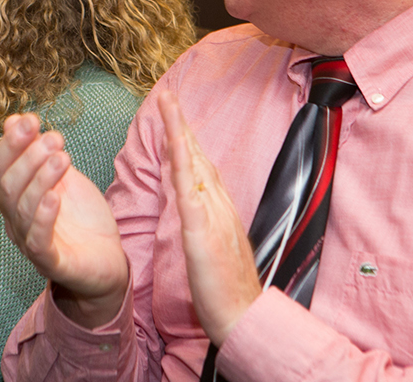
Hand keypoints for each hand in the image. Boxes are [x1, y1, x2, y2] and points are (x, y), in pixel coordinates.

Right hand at [0, 112, 128, 326]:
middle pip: (8, 187)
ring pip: (23, 210)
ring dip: (40, 179)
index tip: (31, 120)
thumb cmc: (81, 218)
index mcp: (14, 198)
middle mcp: (16, 221)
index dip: (12, 144)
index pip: (0, 168)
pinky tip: (55, 197)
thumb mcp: (62, 177)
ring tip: (62, 157)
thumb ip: (39, 152)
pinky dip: (43, 217)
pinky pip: (38, 242)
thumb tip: (14, 119)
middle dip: (28, 157)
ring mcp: (30, 243)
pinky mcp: (51, 262)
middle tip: (53, 136)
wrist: (108, 260)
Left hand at [159, 90, 260, 345]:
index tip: (175, 116)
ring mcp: (212, 216)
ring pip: (194, 164)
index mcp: (220, 211)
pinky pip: (189, 190)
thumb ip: (209, 223)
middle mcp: (219, 206)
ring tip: (166, 104)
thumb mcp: (217, 249)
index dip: (188, 139)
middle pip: (198, 156)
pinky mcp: (202, 232)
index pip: (202, 166)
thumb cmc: (229, 290)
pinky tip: (173, 144)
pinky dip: (181, 163)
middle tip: (167, 95)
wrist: (245, 317)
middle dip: (182, 124)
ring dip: (179, 131)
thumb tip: (196, 205)